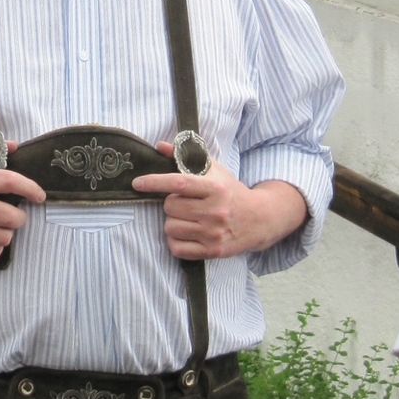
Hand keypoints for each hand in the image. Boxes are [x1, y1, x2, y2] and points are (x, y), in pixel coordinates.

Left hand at [131, 143, 305, 259]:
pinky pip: (177, 249)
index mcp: (215, 188)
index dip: (155, 182)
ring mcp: (214, 234)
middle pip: (171, 207)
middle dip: (171, 204)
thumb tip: (160, 146)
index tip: (137, 183)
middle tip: (183, 203)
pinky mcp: (213, 251)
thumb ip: (186, 157)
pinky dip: (176, 241)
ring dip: (173, 223)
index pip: (178, 183)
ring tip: (187, 219)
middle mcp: (215, 211)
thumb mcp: (214, 170)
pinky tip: (187, 233)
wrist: (260, 219)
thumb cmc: (231, 192)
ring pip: (171, 228)